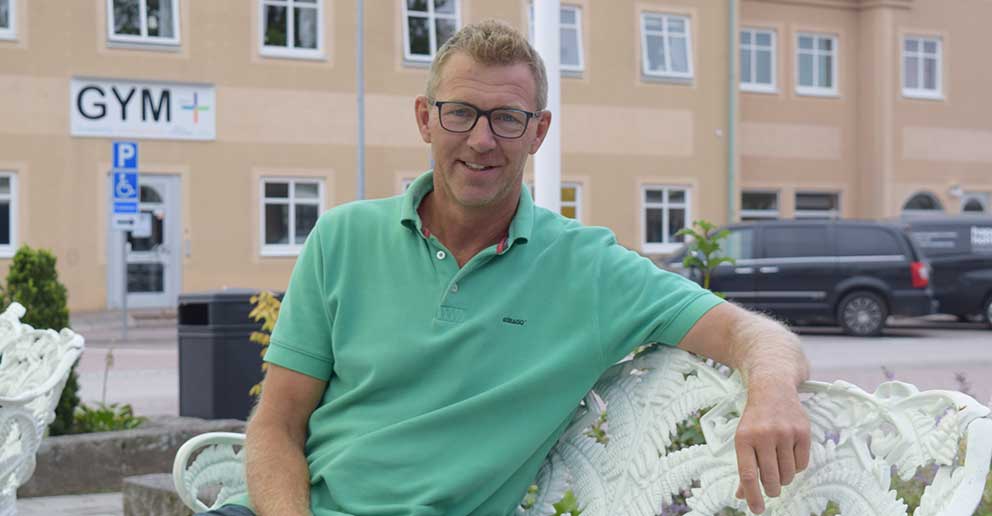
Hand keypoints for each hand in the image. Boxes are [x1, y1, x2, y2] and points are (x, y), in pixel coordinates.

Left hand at [733, 381, 810, 513]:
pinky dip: (796, 467)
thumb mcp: (743, 439)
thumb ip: (744, 467)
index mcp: (744, 438)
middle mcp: (764, 435)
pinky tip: (789, 456)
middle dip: (772, 489)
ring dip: (784, 478)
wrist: (772, 389)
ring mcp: (784, 433)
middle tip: (771, 488)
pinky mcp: (802, 432)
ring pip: (788, 474)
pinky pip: (802, 464)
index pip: (748, 475)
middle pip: (770, 478)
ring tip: (779, 468)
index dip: (753, 496)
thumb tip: (742, 495)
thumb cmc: (755, 419)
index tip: (757, 510)